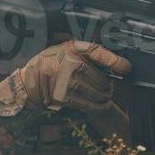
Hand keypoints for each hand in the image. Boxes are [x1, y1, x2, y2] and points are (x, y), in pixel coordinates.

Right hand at [18, 40, 132, 112]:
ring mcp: (66, 81)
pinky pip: (89, 104)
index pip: (97, 52)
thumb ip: (85, 54)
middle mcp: (70, 63)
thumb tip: (116, 65)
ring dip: (105, 96)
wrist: (28, 81)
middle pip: (101, 79)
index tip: (126, 68)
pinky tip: (103, 105)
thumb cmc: (52, 63)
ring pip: (97, 93)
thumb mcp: (65, 49)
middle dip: (108, 86)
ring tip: (105, 95)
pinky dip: (99, 106)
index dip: (114, 61)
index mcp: (72, 48)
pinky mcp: (63, 97)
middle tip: (109, 87)